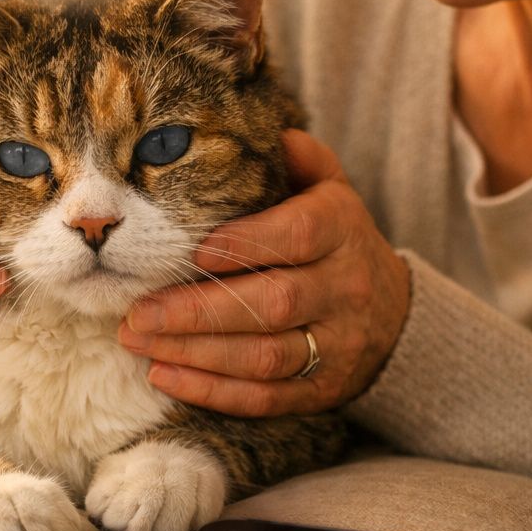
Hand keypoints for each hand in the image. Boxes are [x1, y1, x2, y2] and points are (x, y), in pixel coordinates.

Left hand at [118, 130, 410, 415]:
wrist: (394, 317)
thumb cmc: (335, 245)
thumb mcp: (330, 194)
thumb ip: (303, 163)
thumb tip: (273, 133)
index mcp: (341, 231)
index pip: (296, 235)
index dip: (244, 244)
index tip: (190, 251)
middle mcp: (344, 289)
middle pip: (271, 303)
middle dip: (197, 310)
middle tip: (136, 312)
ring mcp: (337, 345)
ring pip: (264, 356)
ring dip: (194, 353)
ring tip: (138, 341)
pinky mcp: (323, 390)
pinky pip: (265, 397)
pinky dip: (212, 392)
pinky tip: (165, 376)